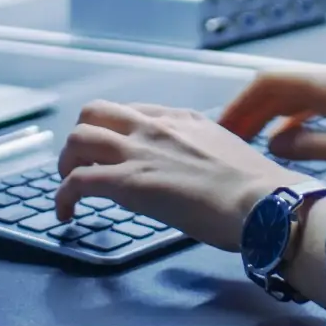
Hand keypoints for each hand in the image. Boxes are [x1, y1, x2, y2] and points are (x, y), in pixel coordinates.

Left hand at [55, 100, 303, 250]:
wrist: (262, 203)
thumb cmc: (256, 190)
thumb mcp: (227, 153)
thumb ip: (201, 153)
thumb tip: (194, 172)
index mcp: (182, 119)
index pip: (132, 112)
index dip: (114, 132)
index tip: (113, 152)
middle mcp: (155, 127)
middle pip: (94, 113)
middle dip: (81, 138)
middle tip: (81, 164)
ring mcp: (139, 152)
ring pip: (77, 139)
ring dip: (66, 163)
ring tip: (68, 187)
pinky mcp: (128, 183)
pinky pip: (77, 180)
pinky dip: (62, 197)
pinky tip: (65, 213)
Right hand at [218, 64, 325, 182]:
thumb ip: (312, 147)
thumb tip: (275, 143)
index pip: (272, 82)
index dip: (241, 104)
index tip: (221, 129)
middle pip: (282, 84)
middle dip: (251, 109)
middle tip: (228, 139)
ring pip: (299, 92)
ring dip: (272, 114)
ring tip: (252, 142)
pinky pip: (318, 101)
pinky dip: (296, 118)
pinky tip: (292, 141)